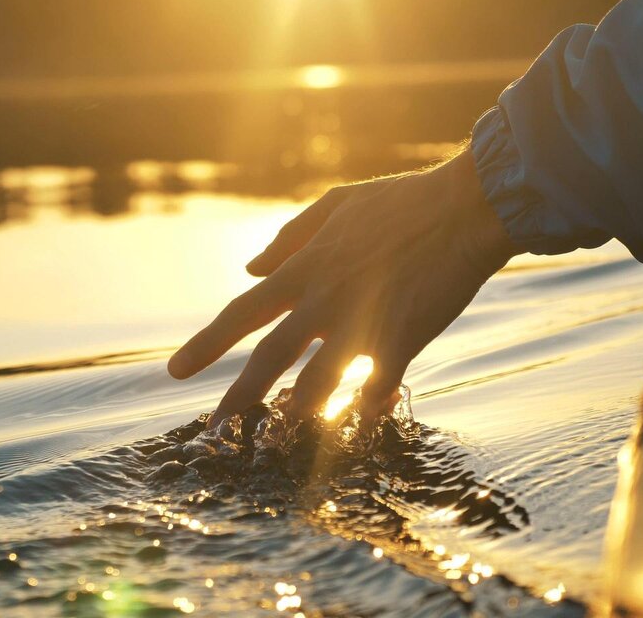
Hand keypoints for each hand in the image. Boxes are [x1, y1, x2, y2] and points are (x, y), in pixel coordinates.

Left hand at [168, 148, 521, 424]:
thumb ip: (290, 238)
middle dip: (237, 396)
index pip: (242, 312)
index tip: (176, 371)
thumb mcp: (338, 205)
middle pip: (269, 357)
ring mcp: (362, 322)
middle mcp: (324, 299)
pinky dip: (364, 408)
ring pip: (316, 383)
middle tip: (212, 428)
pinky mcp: (401, 341)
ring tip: (276, 439)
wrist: (467, 208)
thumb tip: (249, 267)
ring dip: (295, 414)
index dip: (206, 344)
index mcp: (306, 267)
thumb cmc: (403, 202)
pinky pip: (373, 388)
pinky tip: (359, 423)